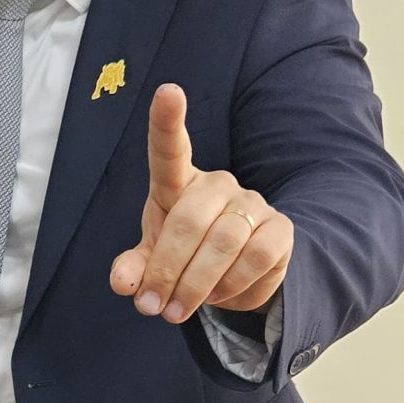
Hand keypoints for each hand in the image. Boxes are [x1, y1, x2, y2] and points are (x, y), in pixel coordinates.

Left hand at [110, 84, 292, 322]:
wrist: (236, 273)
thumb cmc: (184, 253)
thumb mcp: (152, 260)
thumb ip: (135, 269)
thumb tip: (123, 283)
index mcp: (177, 183)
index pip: (170, 148)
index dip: (168, 121)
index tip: (168, 91)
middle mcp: (217, 185)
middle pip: (189, 221)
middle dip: (167, 271)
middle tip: (154, 308)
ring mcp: (251, 203)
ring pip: (223, 243)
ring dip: (196, 286)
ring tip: (178, 311)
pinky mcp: (280, 229)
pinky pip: (256, 258)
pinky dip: (232, 286)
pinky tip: (219, 297)